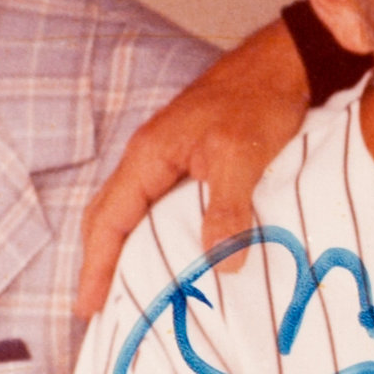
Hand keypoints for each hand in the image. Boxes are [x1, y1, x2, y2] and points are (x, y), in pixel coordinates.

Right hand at [75, 18, 316, 315]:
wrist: (284, 65)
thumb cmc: (260, 102)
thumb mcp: (241, 156)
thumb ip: (227, 208)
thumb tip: (219, 267)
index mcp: (148, 157)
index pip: (109, 220)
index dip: (97, 265)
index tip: (88, 306)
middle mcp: (149, 158)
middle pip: (110, 217)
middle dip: (101, 262)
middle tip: (98, 308)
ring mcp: (170, 158)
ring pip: (135, 212)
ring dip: (126, 250)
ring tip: (129, 291)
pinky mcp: (194, 160)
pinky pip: (162, 205)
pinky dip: (156, 234)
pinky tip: (172, 254)